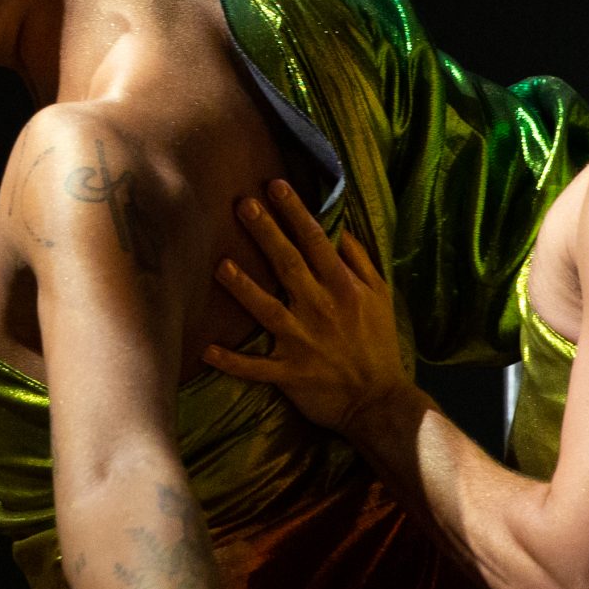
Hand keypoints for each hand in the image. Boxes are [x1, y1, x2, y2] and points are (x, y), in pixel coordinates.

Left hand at [202, 180, 410, 439]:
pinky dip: (232, 362)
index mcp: (344, 288)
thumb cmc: (379, 345)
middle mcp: (321, 309)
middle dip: (266, 233)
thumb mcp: (381, 298)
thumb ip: (361, 263)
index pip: (316, 242)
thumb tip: (339, 231)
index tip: (274, 185)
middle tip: (242, 204)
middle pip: (288, 265)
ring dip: (243, 288)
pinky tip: (207, 351)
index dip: (295, 212)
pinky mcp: (290, 374)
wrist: (379, 402)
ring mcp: (303, 342)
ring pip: (267, 311)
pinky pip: (256, 367)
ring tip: (221, 265)